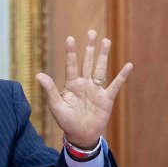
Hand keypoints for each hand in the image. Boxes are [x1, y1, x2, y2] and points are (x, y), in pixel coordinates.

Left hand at [35, 30, 132, 148]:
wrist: (81, 135)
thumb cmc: (66, 121)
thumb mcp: (56, 106)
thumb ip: (50, 90)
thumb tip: (38, 74)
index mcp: (71, 84)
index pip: (71, 65)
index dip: (70, 52)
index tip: (70, 38)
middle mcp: (84, 83)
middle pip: (87, 62)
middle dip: (89, 47)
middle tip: (92, 32)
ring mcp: (96, 90)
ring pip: (100, 69)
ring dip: (103, 56)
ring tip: (106, 41)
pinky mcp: (107, 98)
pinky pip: (115, 85)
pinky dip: (122, 76)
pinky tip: (129, 65)